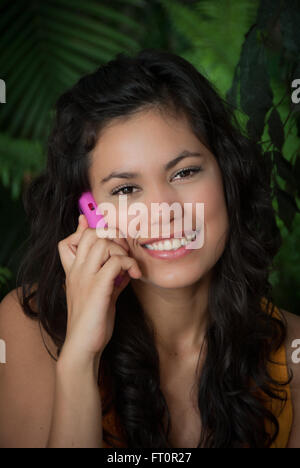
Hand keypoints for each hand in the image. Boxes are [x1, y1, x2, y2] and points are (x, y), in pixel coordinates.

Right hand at [57, 214, 141, 367]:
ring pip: (103, 243)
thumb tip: (121, 260)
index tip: (112, 242)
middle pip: (92, 233)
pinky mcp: (96, 288)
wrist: (82, 346)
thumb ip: (108, 272)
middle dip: (113, 238)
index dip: (93, 233)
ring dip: (122, 251)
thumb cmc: (93, 319)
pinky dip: (128, 264)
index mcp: (74, 270)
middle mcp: (76, 270)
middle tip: (125, 254)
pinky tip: (133, 275)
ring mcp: (84, 277)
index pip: (74, 237)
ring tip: (129, 267)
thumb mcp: (101, 290)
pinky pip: (115, 262)